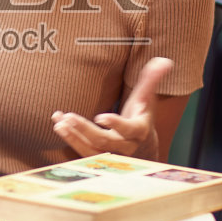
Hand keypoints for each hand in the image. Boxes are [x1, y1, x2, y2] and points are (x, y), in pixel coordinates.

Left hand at [50, 57, 172, 160]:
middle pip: (104, 141)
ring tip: (58, 123)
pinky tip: (58, 125)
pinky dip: (70, 140)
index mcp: (139, 131)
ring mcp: (111, 156)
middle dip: (85, 130)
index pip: (128, 130)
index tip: (100, 117)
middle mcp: (125, 147)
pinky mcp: (99, 159)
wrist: (141, 146)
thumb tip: (164, 61)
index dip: (115, 124)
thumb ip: (152, 80)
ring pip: (91, 151)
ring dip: (73, 138)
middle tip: (68, 117)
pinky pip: (82, 154)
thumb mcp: (147, 99)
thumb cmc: (141, 116)